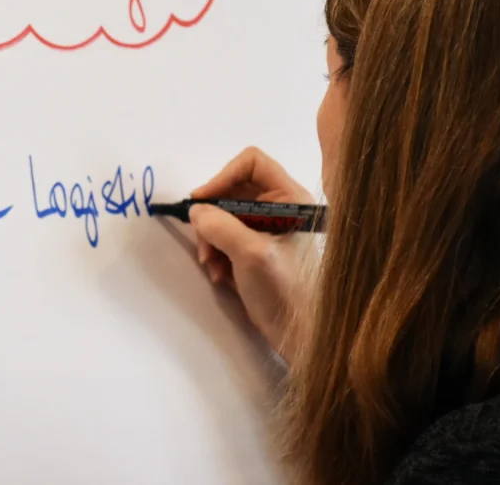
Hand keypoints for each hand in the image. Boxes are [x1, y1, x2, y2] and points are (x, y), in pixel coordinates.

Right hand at [189, 147, 314, 362]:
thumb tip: (196, 210)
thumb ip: (220, 227)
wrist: (303, 337)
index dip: (223, 177)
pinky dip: (218, 254)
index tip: (201, 202)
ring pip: (225, 216)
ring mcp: (269, 230)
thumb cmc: (288, 292)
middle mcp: (281, 208)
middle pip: (232, 191)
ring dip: (212, 240)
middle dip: (213, 218)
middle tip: (205, 246)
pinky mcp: (258, 250)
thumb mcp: (251, 255)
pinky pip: (227, 238)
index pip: (252, 163)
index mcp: (291, 199)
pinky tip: (222, 276)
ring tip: (214, 268)